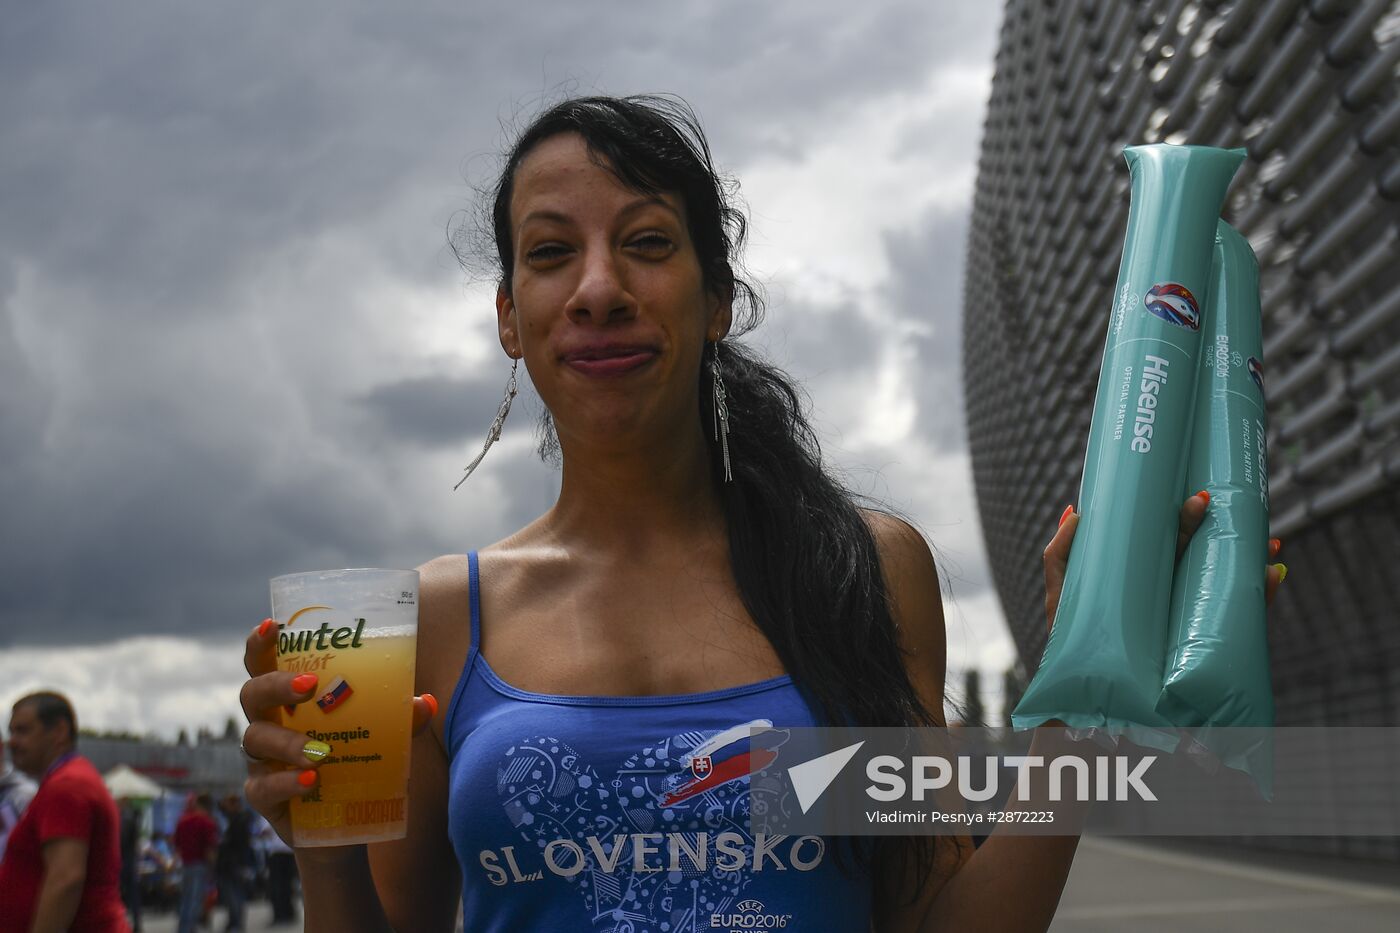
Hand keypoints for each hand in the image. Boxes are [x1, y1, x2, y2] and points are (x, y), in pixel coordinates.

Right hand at [239, 618, 437, 846]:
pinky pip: (264, 787)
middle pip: (252, 695)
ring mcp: (261, 762)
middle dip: (276, 686)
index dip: (260, 644)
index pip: (263, 665)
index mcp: (290, 701)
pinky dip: (287, 782)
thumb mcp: (382, 739)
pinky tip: (312, 782)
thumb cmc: (358, 767)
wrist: (347, 828)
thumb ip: (401, 720)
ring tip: (320, 751)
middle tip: (310, 685)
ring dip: (288, 742)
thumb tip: (426, 702)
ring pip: (256, 740)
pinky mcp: (264, 799)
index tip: (271, 625)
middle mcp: (268, 724)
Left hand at [1043, 492, 1285, 634]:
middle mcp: (1171, 592)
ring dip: (1250, 558)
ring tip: (1266, 541)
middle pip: (1199, 554)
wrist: (1084, 692)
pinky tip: (1272, 576)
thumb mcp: (1062, 592)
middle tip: (1210, 504)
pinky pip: (1240, 618)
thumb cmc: (1071, 638)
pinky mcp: (1203, 644)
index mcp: (1144, 576)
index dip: (1185, 518)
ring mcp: (1188, 616)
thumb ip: (1061, 554)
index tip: (1198, 496)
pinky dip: (1261, 597)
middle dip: (1212, 528)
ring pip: (1226, 581)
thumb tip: (1074, 510)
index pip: (1170, 541)